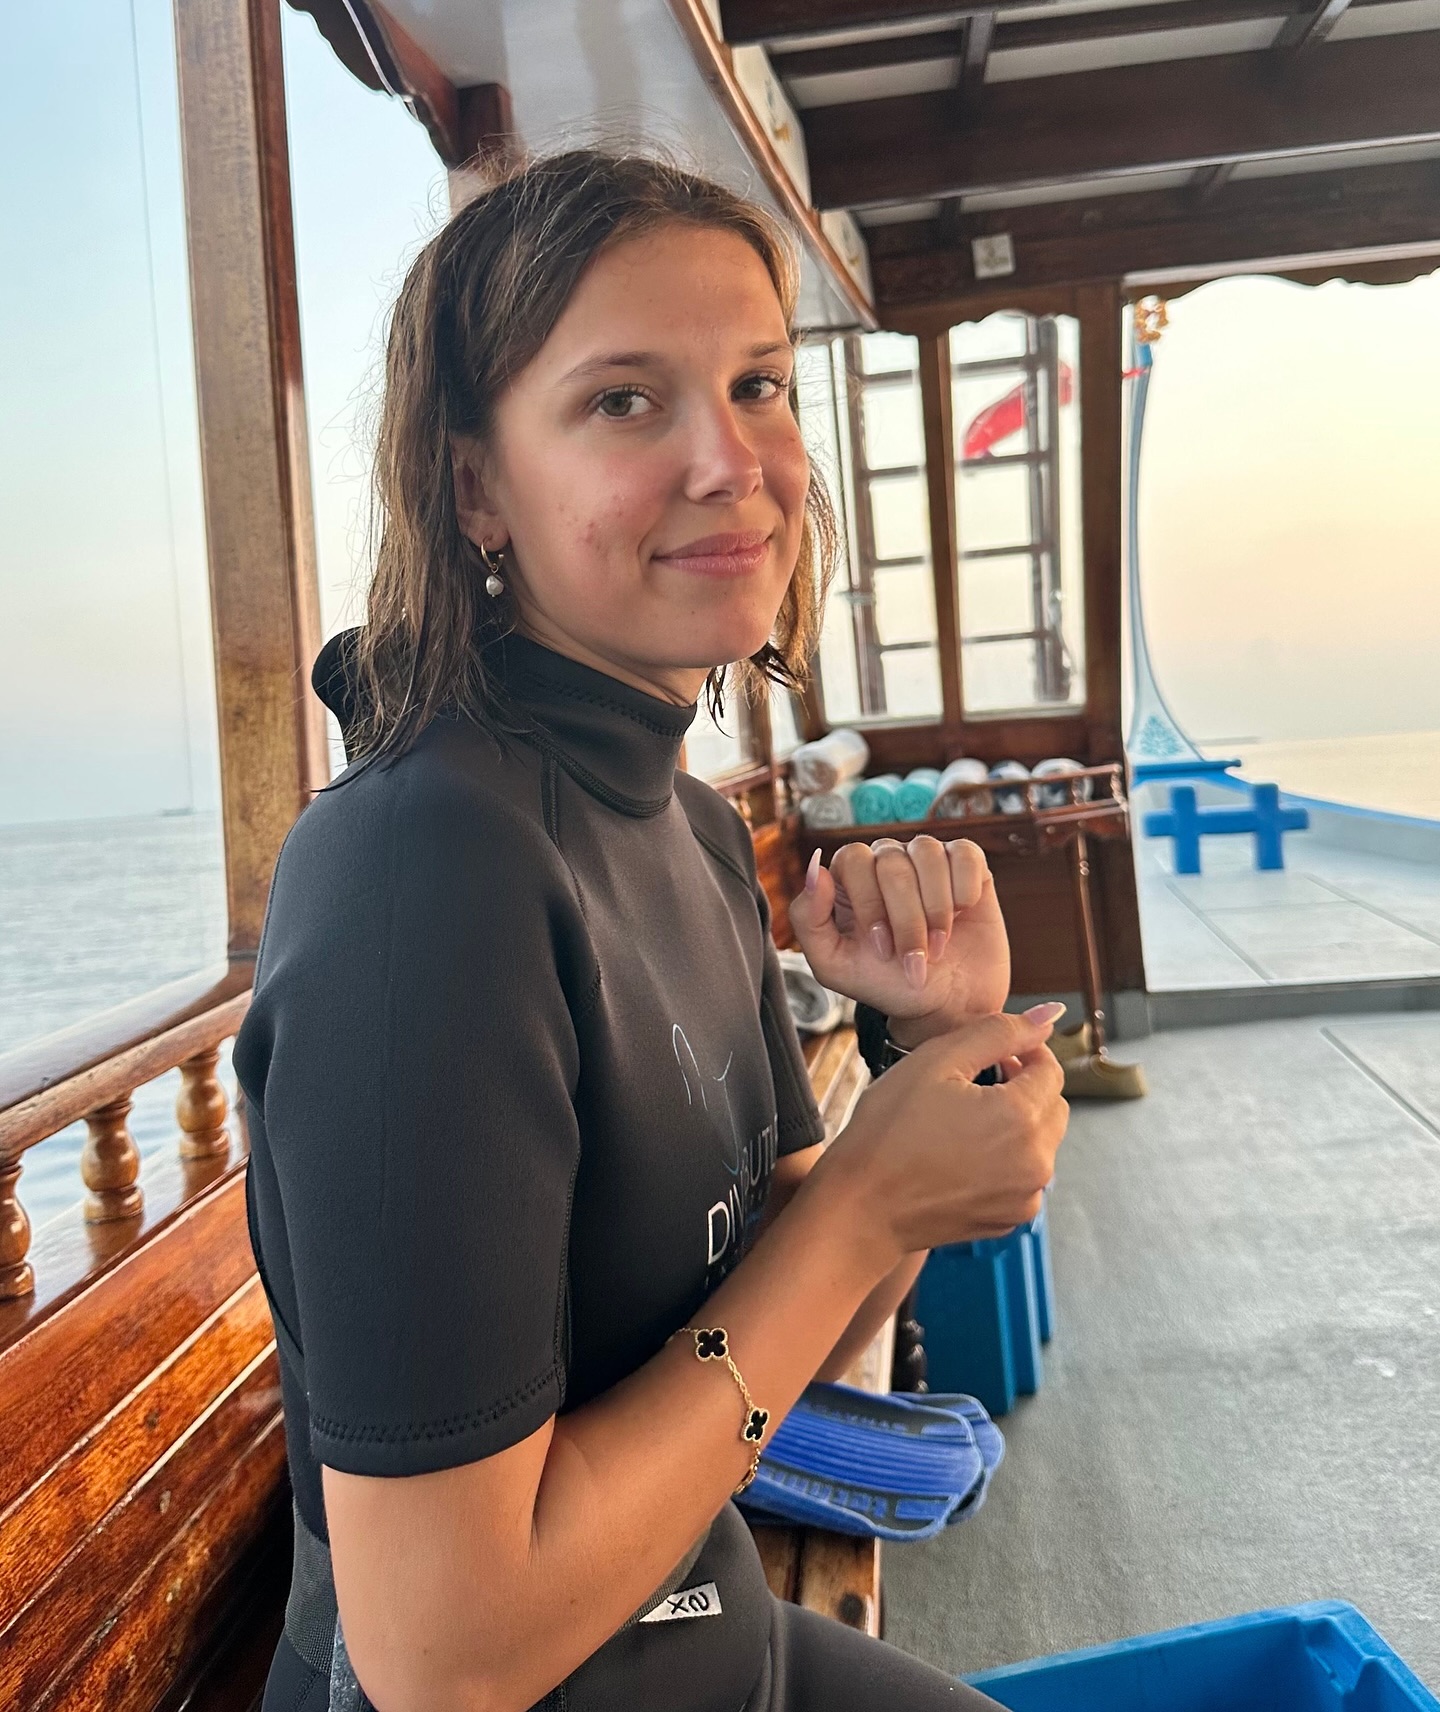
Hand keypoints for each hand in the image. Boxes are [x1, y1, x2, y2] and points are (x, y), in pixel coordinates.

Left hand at [788, 836, 1009, 1036]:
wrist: (946, 1005)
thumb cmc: (887, 984)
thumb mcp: (836, 966)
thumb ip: (808, 920)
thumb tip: (815, 871)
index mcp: (850, 878)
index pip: (853, 860)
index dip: (870, 904)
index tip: (882, 951)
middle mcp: (886, 859)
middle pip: (891, 861)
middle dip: (906, 919)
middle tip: (914, 961)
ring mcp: (926, 859)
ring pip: (927, 852)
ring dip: (937, 908)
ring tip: (938, 947)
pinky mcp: (966, 865)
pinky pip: (966, 853)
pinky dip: (965, 889)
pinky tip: (962, 915)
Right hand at [813, 1010, 1067, 1263]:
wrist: (862, 1207)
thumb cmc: (888, 1131)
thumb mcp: (936, 1061)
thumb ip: (998, 1033)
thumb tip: (1048, 1016)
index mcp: (1021, 1116)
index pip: (1050, 1068)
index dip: (1026, 1050)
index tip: (997, 1051)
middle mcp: (1036, 1160)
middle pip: (1053, 1106)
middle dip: (1026, 1086)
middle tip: (980, 1080)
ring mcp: (1026, 1195)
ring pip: (1042, 1141)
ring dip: (1018, 1123)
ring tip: (967, 1119)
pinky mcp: (1011, 1218)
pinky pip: (1026, 1176)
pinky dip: (1007, 1159)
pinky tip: (964, 1153)